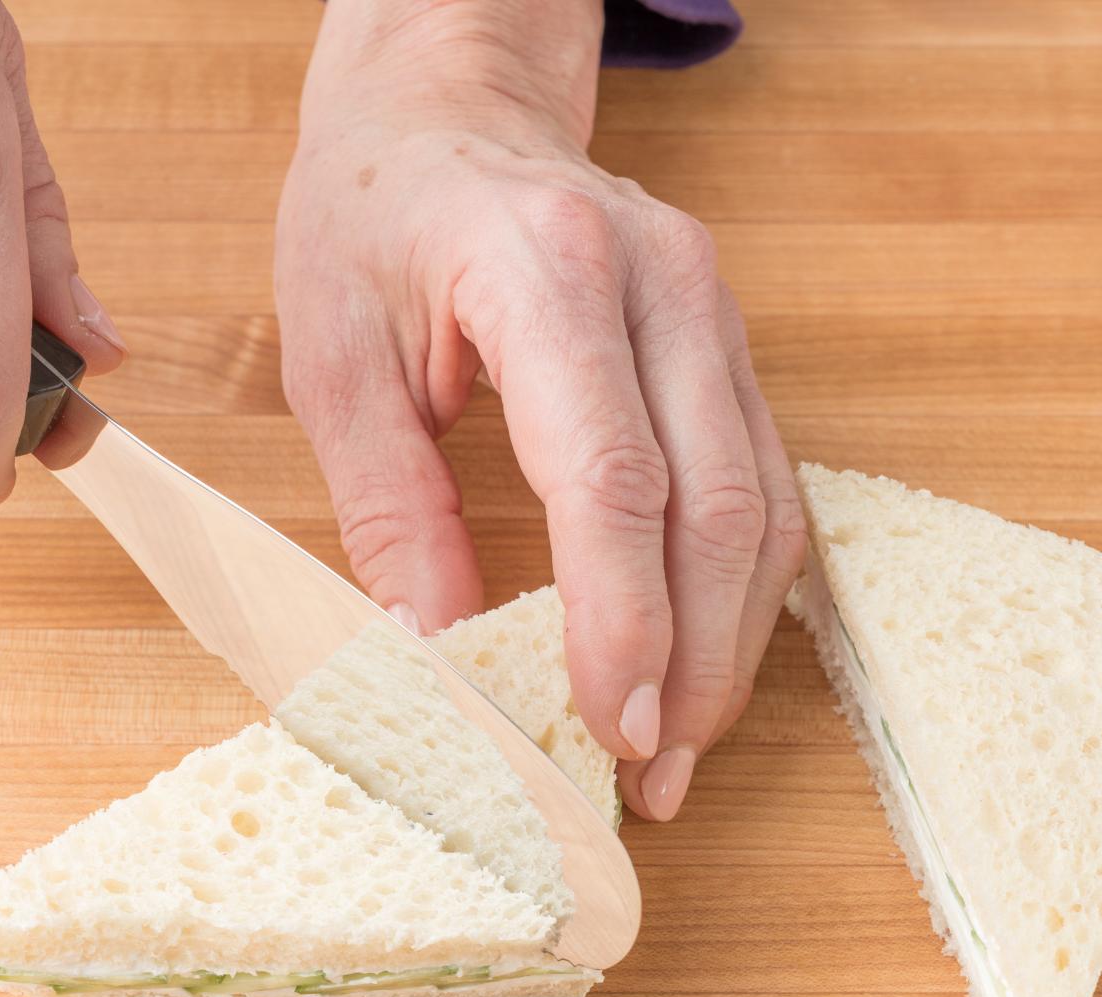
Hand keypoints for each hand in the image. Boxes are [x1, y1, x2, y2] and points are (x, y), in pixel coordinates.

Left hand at [275, 0, 805, 820]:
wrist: (446, 112)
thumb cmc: (373, 219)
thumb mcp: (335, 359)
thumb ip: (388, 510)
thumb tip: (433, 657)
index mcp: (547, 269)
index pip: (614, 473)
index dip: (624, 618)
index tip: (614, 727)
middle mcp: (661, 282)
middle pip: (715, 503)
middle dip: (694, 661)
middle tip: (654, 779)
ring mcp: (712, 311)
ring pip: (763, 505)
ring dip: (731, 645)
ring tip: (679, 753)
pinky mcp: (728, 349)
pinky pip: (766, 485)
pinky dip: (742, 593)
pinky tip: (704, 666)